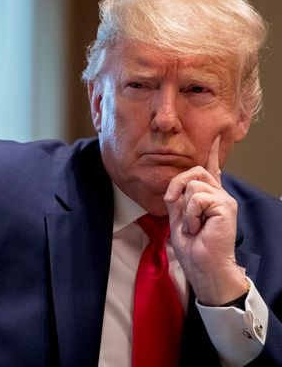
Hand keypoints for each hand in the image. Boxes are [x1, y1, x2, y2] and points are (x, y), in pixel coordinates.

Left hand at [164, 136, 246, 305]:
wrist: (202, 264)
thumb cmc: (192, 246)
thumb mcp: (178, 217)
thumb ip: (177, 198)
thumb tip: (173, 187)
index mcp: (208, 195)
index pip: (211, 168)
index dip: (213, 151)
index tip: (217, 134)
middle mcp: (218, 193)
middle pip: (193, 171)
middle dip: (176, 187)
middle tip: (175, 207)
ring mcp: (224, 198)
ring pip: (192, 185)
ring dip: (185, 209)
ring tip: (193, 226)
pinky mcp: (225, 205)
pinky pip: (197, 198)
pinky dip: (191, 215)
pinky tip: (198, 228)